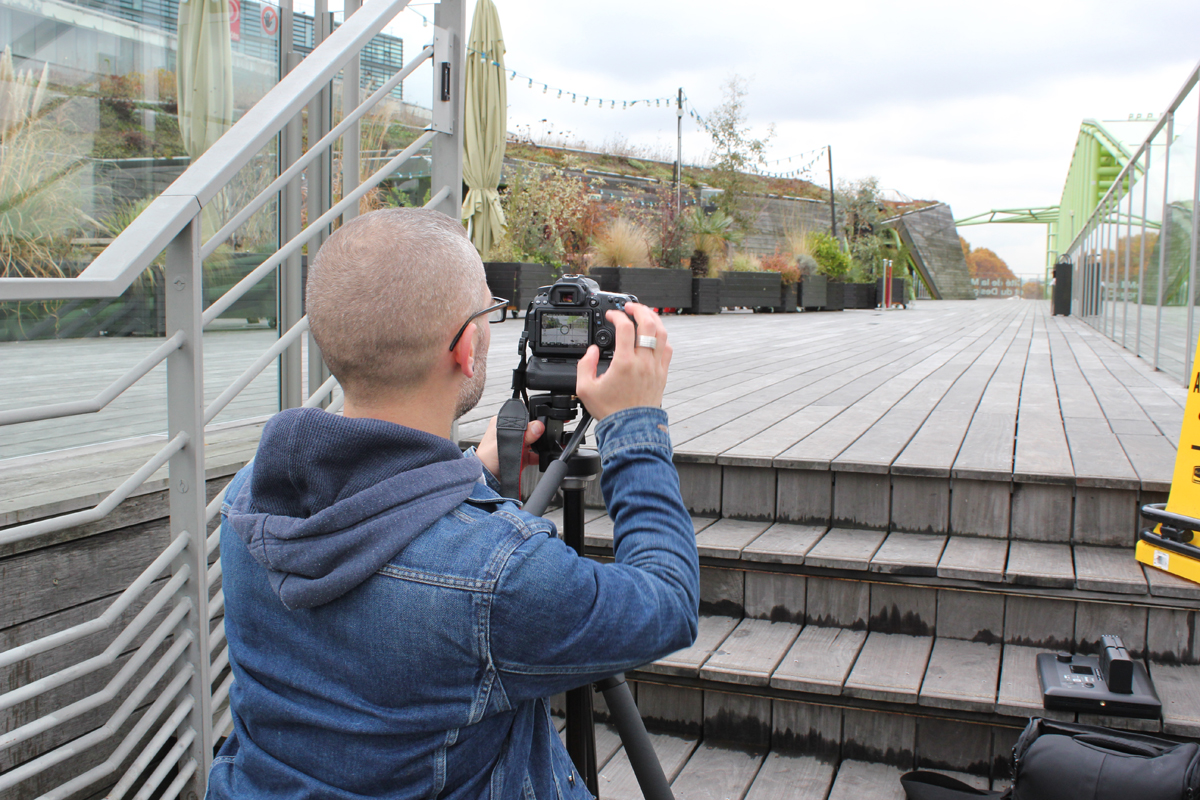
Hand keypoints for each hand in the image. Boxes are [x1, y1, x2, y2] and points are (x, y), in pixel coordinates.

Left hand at [476, 415, 544, 476]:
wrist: (487, 478)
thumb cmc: (487, 459)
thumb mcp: (505, 443)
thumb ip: (522, 435)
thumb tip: (537, 426)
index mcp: (503, 421)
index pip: (521, 414)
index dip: (532, 418)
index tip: (538, 426)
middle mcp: (511, 430)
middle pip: (530, 426)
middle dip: (536, 432)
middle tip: (537, 439)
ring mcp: (517, 442)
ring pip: (534, 438)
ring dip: (539, 443)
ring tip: (539, 447)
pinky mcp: (521, 453)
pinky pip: (535, 452)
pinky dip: (540, 454)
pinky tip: (541, 456)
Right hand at [576, 302, 671, 420]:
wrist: (630, 428)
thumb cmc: (610, 411)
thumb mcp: (585, 389)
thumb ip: (584, 365)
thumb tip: (591, 351)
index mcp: (624, 363)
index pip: (624, 327)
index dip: (616, 315)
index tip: (611, 315)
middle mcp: (643, 362)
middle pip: (648, 323)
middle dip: (639, 309)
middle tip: (629, 307)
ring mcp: (655, 367)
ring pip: (661, 333)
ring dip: (653, 319)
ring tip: (644, 315)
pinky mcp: (662, 374)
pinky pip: (667, 349)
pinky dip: (662, 337)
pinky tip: (654, 336)